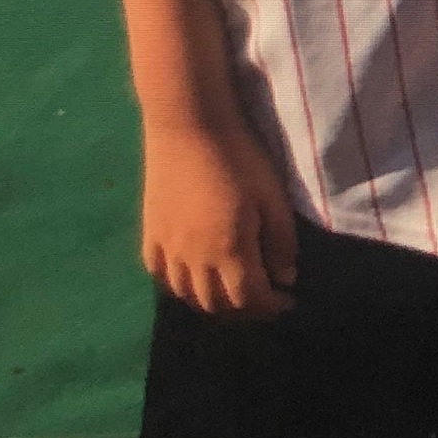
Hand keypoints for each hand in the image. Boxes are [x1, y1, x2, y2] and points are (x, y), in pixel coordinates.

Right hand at [140, 116, 296, 315]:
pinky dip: (180, 287)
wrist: (189, 127)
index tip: (288, 301)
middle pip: (216, 305)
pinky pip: (161, 277)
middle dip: (244, 310)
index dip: (271, 307)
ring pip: (186, 296)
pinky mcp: (149, 236)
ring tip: (233, 292)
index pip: (249, 299)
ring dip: (212, 303)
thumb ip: (281, 240)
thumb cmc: (239, 157)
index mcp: (228, 251)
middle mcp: (192, 261)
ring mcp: (166, 250)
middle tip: (264, 299)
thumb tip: (286, 278)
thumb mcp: (272, 196)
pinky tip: (194, 278)